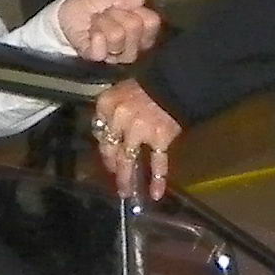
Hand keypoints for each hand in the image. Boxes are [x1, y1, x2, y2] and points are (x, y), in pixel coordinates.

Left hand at [53, 0, 159, 62]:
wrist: (68, 10)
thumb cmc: (97, 1)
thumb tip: (127, 4)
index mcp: (144, 28)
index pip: (152, 22)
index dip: (135, 9)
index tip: (120, 4)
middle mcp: (134, 45)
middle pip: (135, 27)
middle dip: (116, 14)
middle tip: (106, 13)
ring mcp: (116, 55)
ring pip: (117, 37)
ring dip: (102, 23)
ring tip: (96, 22)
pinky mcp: (97, 58)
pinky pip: (100, 52)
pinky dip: (94, 38)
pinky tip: (92, 34)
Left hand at [90, 78, 180, 197]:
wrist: (175, 80)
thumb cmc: (150, 81)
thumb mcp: (123, 88)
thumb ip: (114, 108)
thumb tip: (109, 130)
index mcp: (107, 104)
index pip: (100, 128)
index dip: (104, 141)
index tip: (107, 149)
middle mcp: (118, 120)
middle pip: (110, 148)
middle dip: (111, 163)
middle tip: (112, 173)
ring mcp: (138, 132)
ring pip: (128, 159)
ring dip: (125, 178)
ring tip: (125, 192)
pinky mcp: (159, 140)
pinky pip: (157, 163)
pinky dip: (156, 180)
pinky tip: (154, 194)